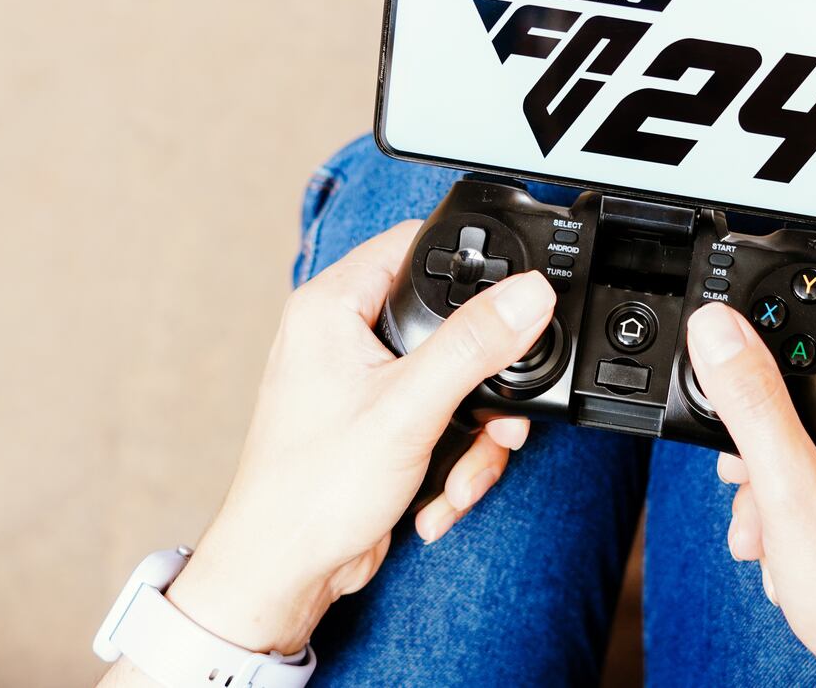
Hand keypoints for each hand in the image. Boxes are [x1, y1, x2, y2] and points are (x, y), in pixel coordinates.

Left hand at [165, 221, 555, 653]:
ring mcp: (361, 379)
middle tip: (495, 414)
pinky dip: (454, 458)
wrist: (287, 572)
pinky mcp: (379, 421)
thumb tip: (528, 294)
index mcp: (332, 306)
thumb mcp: (409, 408)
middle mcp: (342, 335)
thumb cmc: (311, 491)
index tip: (512, 296)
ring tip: (463, 473)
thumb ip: (474, 346)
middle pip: (448, 321)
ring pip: (453, 377)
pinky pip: (441, 417)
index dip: (469, 262)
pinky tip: (442, 494)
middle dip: (483, 382)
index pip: (413, 243)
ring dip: (473, 434)